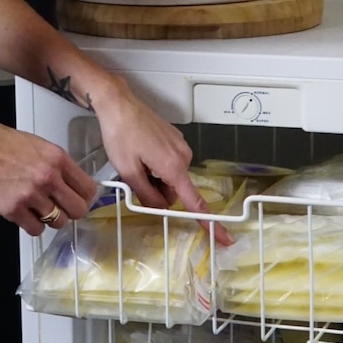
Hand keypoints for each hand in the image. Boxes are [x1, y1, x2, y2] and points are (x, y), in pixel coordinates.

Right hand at [0, 118, 96, 234]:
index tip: (76, 199)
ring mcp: (31, 195)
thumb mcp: (35, 143)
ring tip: (37, 210)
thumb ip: (54, 163)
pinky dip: (31, 226)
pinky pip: (35, 229)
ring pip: (58, 222)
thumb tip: (67, 179)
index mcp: (57, 158)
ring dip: (49, 219)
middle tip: (58, 209)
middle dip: (69, 212)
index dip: (83, 197)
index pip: (88, 188)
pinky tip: (23, 215)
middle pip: (78, 210)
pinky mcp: (13, 209)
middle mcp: (48, 177)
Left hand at [93, 79, 233, 245]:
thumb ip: (146, 196)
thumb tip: (159, 209)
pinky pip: (170, 163)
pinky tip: (142, 151)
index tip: (224, 237)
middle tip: (136, 174)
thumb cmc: (121, 134)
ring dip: (155, 176)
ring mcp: (181, 146)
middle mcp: (184, 157)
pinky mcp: (176, 140)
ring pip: (171, 177)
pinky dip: (157, 164)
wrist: (119, 105)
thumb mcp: (128, 172)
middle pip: (176, 191)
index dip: (209, 222)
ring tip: (137, 159)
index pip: (195, 201)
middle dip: (157, 190)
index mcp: (174, 167)